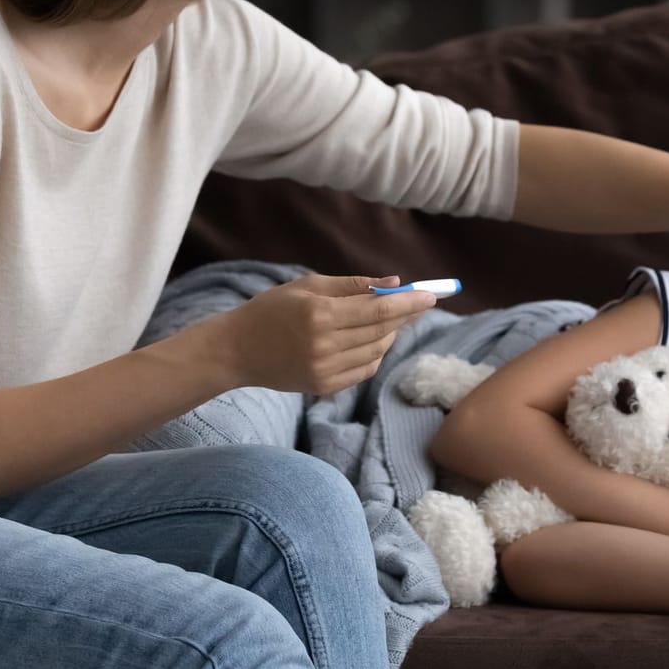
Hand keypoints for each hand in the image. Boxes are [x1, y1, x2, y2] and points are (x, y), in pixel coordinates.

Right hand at [205, 274, 435, 395]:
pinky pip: (365, 369)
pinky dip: (375, 353)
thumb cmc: (272, 310)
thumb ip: (352, 284)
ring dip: (390, 334)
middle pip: (382, 330)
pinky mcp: (324, 386)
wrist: (238, 350)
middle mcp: (324, 344)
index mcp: (320, 314)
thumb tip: (393, 282)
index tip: (431, 295)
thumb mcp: (308, 285)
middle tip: (420, 304)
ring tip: (388, 320)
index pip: (378, 309)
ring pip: (377, 351)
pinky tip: (371, 340)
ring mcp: (325, 369)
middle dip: (406, 316)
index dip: (408, 303)